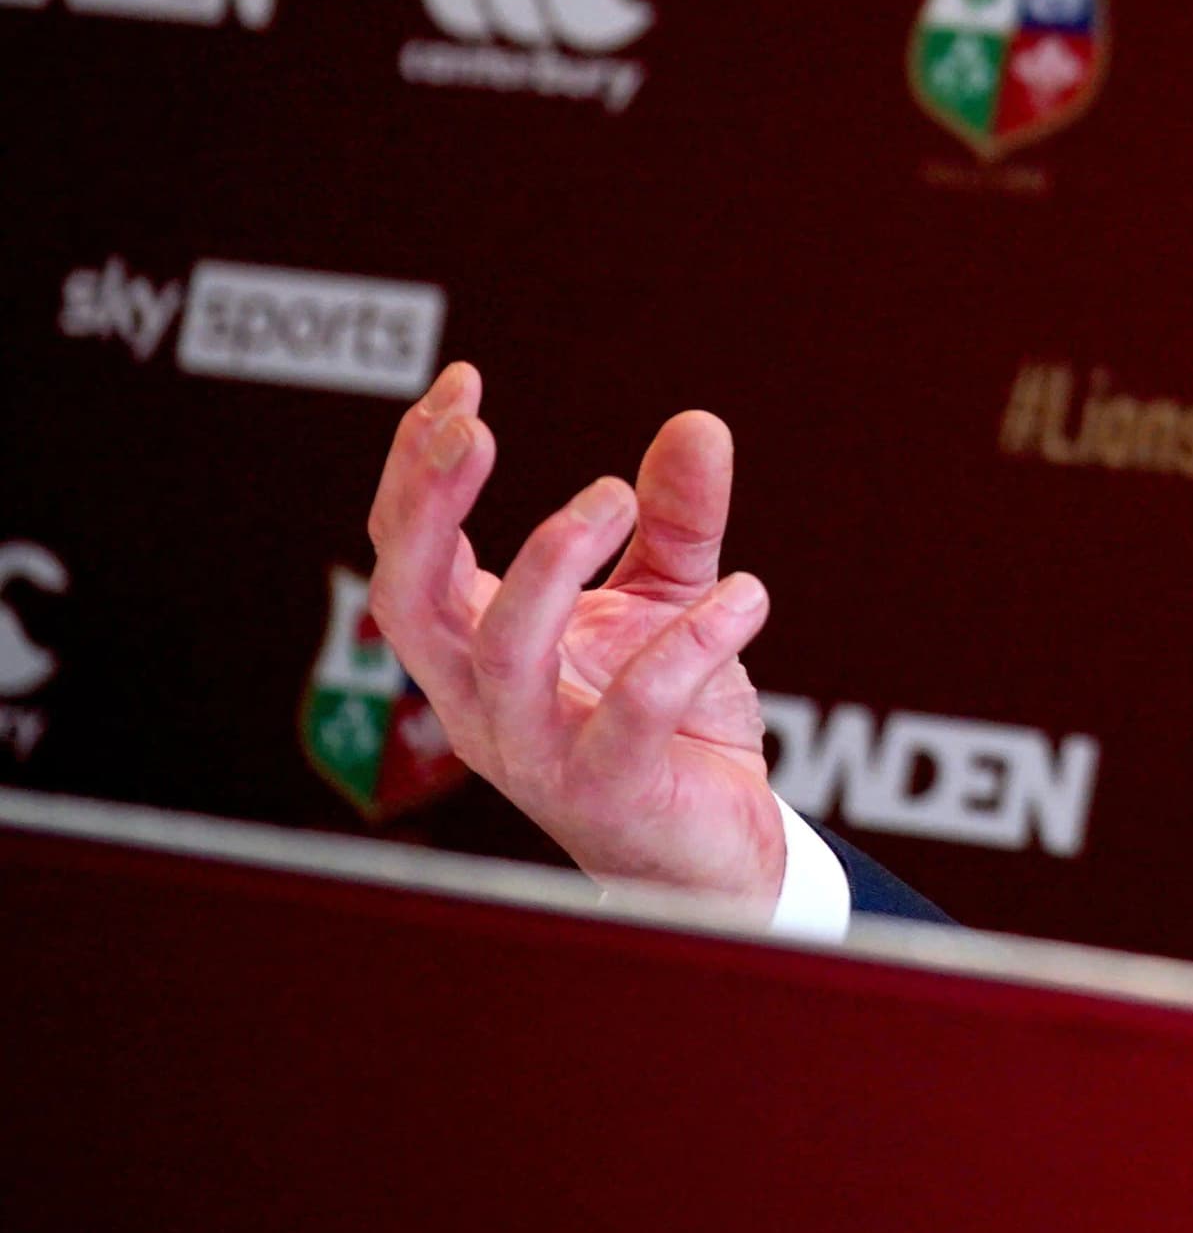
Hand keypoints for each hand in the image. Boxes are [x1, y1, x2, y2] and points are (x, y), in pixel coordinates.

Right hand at [364, 362, 787, 903]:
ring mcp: (537, 754)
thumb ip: (674, 520)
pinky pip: (633, 710)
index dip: (417, 470)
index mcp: (476, 649)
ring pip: (501, 655)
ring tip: (616, 494)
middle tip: (478, 428)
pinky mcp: (610, 791)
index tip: (463, 384)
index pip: (409, 553)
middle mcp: (484, 703)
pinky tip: (745, 594)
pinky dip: (688, 644)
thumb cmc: (668, 726)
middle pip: (407, 603)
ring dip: (551, 562)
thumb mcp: (668, 599)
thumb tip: (696, 425)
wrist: (710, 849)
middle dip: (429, 510)